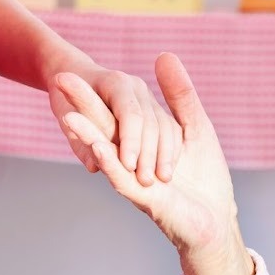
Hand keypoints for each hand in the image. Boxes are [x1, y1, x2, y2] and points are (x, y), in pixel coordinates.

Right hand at [58, 54, 238, 257]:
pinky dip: (110, 161)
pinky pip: (120, 177)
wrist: (213, 220)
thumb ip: (179, 94)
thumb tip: (163, 55)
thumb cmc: (204, 173)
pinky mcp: (141, 196)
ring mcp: (131, 175)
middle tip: (60, 78)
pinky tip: (98, 148)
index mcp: (137, 136)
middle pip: (102, 122)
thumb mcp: (194, 125)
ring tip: (68, 114)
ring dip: (87, 131)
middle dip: (82, 101)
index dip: (90, 91)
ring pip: (105, 148)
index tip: (67, 72)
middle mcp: (128, 154)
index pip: (110, 108)